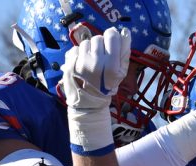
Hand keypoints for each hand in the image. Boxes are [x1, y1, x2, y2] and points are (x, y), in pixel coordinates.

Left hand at [61, 27, 130, 151]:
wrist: (88, 103)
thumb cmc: (107, 87)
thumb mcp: (121, 73)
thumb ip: (124, 52)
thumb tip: (124, 32)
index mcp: (111, 65)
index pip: (111, 35)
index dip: (112, 37)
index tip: (111, 43)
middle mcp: (95, 62)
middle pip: (98, 38)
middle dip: (100, 45)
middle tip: (101, 57)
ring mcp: (81, 62)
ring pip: (86, 42)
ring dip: (89, 49)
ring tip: (91, 62)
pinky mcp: (70, 63)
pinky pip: (76, 48)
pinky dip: (79, 54)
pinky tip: (82, 64)